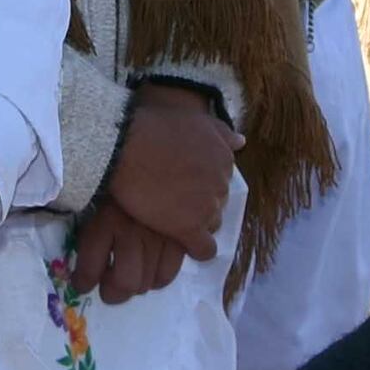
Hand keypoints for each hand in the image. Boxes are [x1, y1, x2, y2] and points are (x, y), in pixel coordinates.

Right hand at [77, 83, 235, 303]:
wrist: (127, 146)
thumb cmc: (154, 127)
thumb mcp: (194, 120)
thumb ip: (220, 132)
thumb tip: (242, 142)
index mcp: (224, 158)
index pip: (220, 181)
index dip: (200, 184)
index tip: (182, 183)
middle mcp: (221, 183)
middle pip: (217, 202)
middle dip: (199, 202)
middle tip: (174, 200)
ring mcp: (207, 207)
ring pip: (211, 224)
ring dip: (196, 223)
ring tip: (172, 218)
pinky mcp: (189, 228)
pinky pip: (204, 248)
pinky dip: (197, 249)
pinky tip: (182, 244)